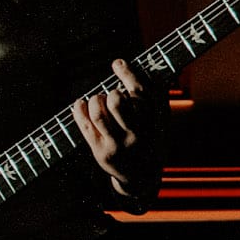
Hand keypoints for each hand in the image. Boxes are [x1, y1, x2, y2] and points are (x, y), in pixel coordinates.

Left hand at [72, 57, 165, 213]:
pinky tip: (81, 103)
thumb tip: (153, 69)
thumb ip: (157, 95)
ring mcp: (117, 144)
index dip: (126, 73)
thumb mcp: (160, 120)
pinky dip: (79, 109)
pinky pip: (85, 125)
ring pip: (98, 113)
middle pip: (117, 101)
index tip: (117, 63)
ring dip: (95, 100)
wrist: (143, 176)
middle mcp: (136, 134)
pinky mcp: (101, 151)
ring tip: (98, 100)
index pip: (140, 92)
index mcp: (153, 122)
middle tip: (113, 95)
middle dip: (112, 92)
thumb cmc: (150, 138)